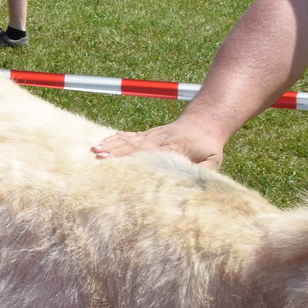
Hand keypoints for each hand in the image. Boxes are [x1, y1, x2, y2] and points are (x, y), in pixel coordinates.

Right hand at [91, 119, 225, 168]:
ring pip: (129, 139)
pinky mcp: (147, 134)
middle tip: (99, 157)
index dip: (136, 157)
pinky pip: (128, 136)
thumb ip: (203, 172)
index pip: (153, 153)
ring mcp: (152, 136)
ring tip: (94, 150)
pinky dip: (114, 139)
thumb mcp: (213, 161)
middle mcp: (160, 140)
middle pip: (135, 145)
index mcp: (175, 147)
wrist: (205, 122)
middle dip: (116, 151)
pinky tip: (102, 142)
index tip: (123, 162)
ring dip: (111, 144)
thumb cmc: (209, 146)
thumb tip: (192, 185)